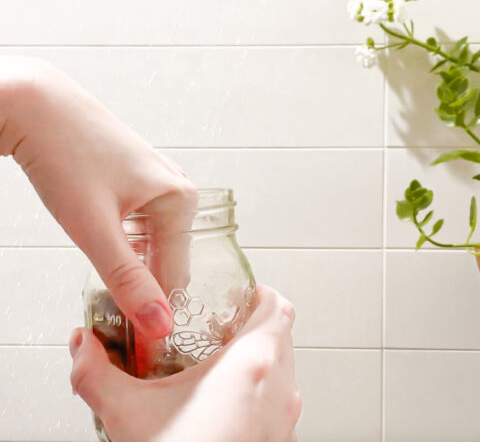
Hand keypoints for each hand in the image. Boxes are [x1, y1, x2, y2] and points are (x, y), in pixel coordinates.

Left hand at [0, 56, 196, 337]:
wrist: (37, 105)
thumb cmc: (65, 157)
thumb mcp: (95, 228)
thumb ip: (129, 279)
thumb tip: (160, 325)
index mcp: (180, 200)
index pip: (175, 274)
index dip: (155, 311)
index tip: (137, 344)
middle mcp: (177, 189)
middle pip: (167, 258)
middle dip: (143, 287)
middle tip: (115, 316)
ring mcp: (159, 181)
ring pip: (153, 242)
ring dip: (132, 266)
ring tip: (106, 280)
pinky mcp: (139, 178)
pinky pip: (142, 223)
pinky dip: (126, 243)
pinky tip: (105, 241)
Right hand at [69, 285, 301, 441]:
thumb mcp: (127, 413)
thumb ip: (96, 372)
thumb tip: (81, 344)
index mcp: (252, 365)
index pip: (279, 308)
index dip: (262, 293)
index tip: (240, 293)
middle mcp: (279, 389)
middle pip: (281, 334)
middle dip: (253, 323)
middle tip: (222, 325)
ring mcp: (285, 418)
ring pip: (284, 367)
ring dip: (260, 356)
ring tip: (222, 362)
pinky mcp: (282, 441)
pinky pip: (281, 400)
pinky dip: (263, 389)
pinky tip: (227, 402)